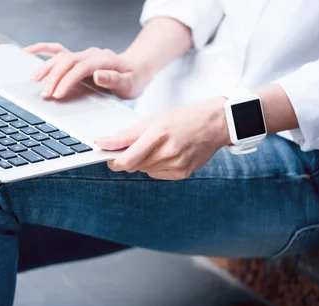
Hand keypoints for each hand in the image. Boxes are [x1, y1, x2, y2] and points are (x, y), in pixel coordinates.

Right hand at [24, 42, 153, 99]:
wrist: (136, 69)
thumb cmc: (132, 79)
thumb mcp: (129, 84)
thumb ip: (114, 80)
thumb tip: (97, 75)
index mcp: (104, 60)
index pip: (81, 68)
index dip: (68, 81)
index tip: (58, 95)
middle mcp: (91, 54)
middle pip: (68, 60)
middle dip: (54, 77)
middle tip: (45, 94)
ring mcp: (83, 54)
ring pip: (60, 56)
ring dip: (46, 67)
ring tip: (35, 81)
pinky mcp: (77, 58)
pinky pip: (57, 50)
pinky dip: (42, 50)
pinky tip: (28, 52)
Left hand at [95, 97, 231, 179]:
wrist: (215, 124)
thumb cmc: (182, 119)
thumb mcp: (153, 120)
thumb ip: (126, 135)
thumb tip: (103, 143)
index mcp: (157, 135)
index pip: (126, 160)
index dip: (114, 161)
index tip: (109, 156)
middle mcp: (167, 152)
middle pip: (133, 166)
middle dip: (129, 158)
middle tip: (137, 145)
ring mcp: (176, 165)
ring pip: (145, 170)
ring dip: (143, 162)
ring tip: (157, 147)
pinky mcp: (182, 174)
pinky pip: (157, 174)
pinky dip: (156, 166)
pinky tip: (167, 154)